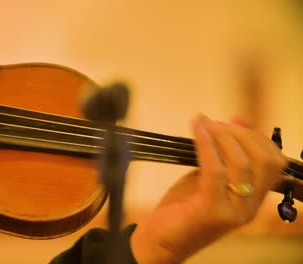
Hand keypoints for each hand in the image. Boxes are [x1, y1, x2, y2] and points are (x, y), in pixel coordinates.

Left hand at [131, 115, 286, 262]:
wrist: (160, 241)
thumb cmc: (183, 207)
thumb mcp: (208, 177)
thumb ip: (224, 155)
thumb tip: (240, 119)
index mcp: (253, 199)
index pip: (274, 162)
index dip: (257, 136)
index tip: (235, 121)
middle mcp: (249, 208)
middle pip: (264, 161)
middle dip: (242, 134)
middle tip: (217, 123)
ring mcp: (233, 212)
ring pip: (242, 164)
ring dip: (223, 136)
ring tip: (206, 124)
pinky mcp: (212, 212)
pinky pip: (215, 170)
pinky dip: (206, 144)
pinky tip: (196, 129)